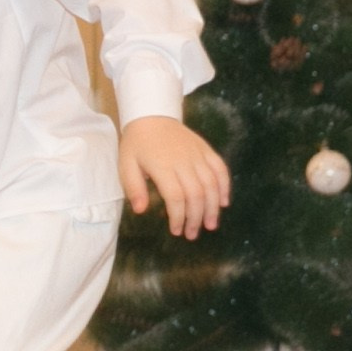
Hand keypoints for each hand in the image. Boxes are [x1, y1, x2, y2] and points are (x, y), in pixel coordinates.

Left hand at [119, 117, 230, 240]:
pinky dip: (225, 186)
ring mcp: (198, 154)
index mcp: (162, 166)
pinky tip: (224, 203)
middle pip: (196, 194)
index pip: (176, 196)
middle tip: (193, 234)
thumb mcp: (126, 165)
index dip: (178, 216)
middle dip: (196, 217)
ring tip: (210, 225)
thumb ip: (133, 187)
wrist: (152, 116)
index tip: (176, 231)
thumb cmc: (136, 144)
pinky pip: (220, 169)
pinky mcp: (207, 150)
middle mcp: (184, 161)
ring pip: (212, 184)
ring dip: (213, 207)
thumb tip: (140, 210)